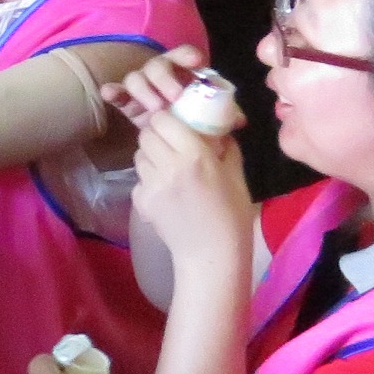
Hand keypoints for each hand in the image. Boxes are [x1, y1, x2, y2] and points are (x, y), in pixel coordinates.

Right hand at [101, 45, 212, 123]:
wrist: (171, 132)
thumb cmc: (193, 115)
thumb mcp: (209, 113)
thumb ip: (223, 113)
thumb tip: (239, 120)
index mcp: (181, 70)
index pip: (182, 54)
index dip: (187, 55)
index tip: (196, 62)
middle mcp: (159, 73)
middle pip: (157, 65)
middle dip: (165, 80)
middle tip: (174, 98)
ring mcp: (141, 85)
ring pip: (135, 77)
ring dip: (144, 91)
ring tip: (155, 109)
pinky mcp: (126, 99)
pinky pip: (116, 91)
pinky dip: (112, 91)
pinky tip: (109, 94)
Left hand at [127, 99, 252, 285]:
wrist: (211, 253)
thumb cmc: (231, 214)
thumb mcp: (235, 175)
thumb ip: (225, 146)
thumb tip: (217, 128)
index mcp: (195, 156)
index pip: (163, 120)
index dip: (168, 119)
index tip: (177, 125)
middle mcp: (169, 166)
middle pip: (146, 134)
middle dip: (157, 135)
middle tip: (171, 144)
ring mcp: (151, 184)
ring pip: (139, 155)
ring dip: (151, 156)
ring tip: (169, 168)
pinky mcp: (140, 201)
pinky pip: (138, 179)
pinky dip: (148, 180)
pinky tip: (165, 191)